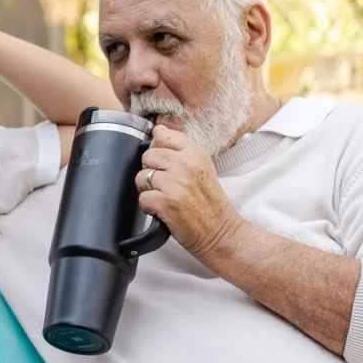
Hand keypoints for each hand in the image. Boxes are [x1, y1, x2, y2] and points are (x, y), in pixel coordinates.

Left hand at [135, 126, 244, 260]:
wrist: (220, 232)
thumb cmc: (209, 203)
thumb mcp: (202, 168)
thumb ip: (180, 150)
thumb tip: (157, 130)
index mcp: (195, 153)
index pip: (163, 135)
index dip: (156, 149)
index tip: (162, 161)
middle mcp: (186, 165)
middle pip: (148, 155)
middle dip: (150, 171)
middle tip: (163, 184)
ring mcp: (176, 183)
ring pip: (142, 177)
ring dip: (147, 190)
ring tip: (162, 197)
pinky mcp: (167, 202)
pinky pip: (142, 197)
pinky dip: (148, 207)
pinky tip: (161, 209)